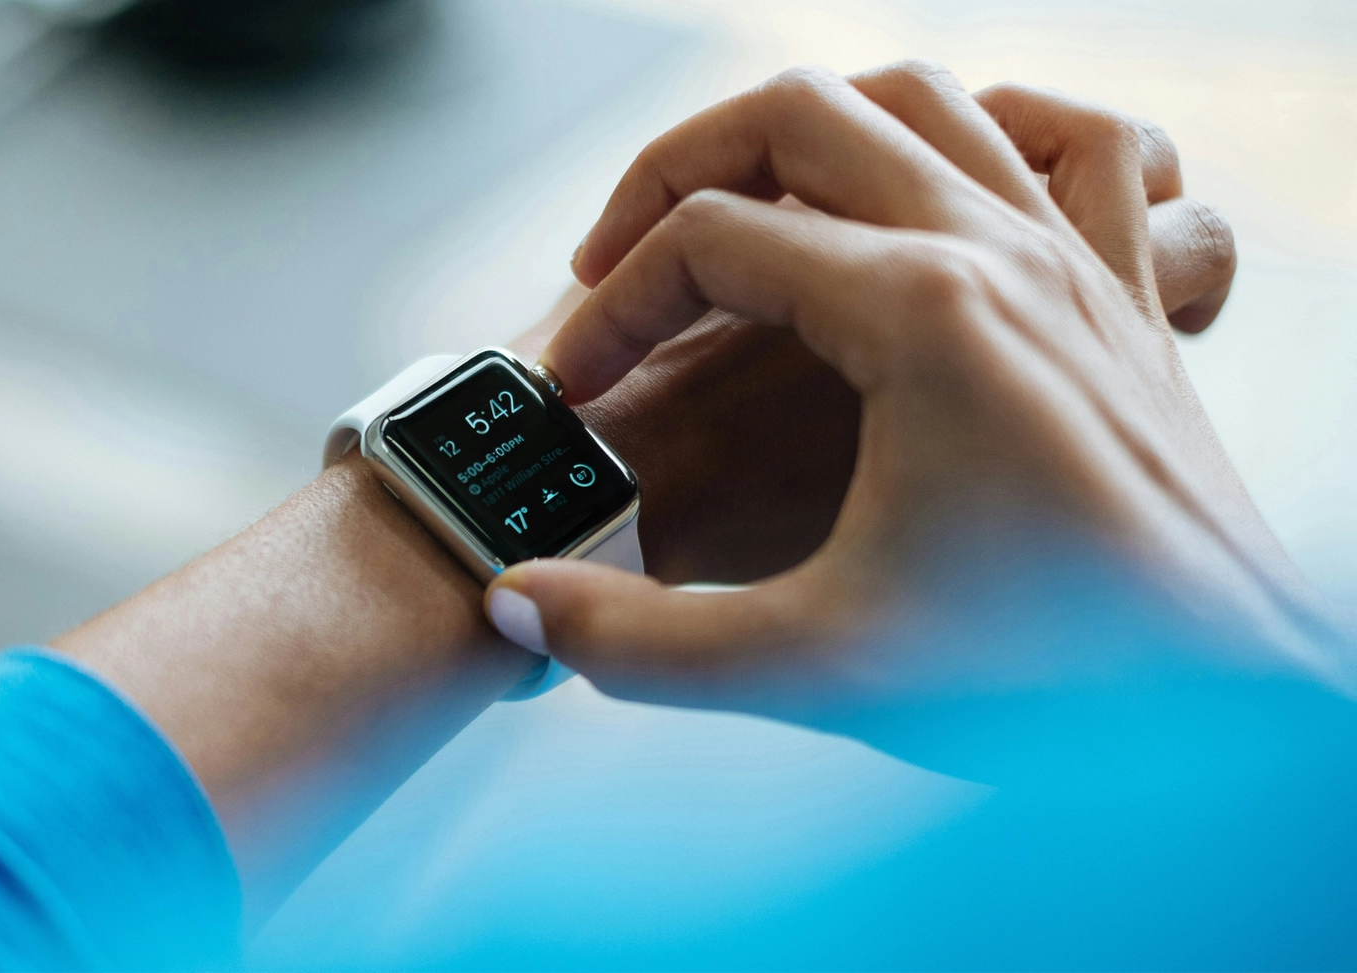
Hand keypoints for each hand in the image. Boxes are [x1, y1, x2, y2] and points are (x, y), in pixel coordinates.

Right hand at [485, 62, 1344, 711]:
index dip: (611, 310)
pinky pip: (1080, 146)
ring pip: (926, 98)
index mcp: (920, 314)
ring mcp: (1073, 260)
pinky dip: (1004, 128)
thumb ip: (639, 641)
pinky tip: (950, 179)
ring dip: (811, 130)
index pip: (710, 239)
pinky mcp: (1118, 299)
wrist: (1238, 716)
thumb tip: (516, 611)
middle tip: (616, 259)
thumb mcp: (816, 666)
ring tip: (742, 210)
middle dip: (675, 169)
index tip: (576, 395)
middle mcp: (1001, 252)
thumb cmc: (1057, 681)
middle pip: (797, 114)